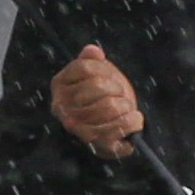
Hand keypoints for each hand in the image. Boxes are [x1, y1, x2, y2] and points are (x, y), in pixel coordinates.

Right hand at [50, 42, 142, 158]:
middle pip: (98, 86)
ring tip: (126, 108)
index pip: (84, 66)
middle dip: (117, 88)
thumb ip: (90, 60)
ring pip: (110, 106)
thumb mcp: (95, 73)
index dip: (104, 68)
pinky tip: (135, 118)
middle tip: (119, 95)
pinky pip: (120, 127)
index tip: (110, 76)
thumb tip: (93, 51)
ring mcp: (77, 127)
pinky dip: (133, 121)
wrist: (106, 128)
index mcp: (59, 85)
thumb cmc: (100, 96)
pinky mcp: (95, 143)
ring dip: (126, 105)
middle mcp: (62, 108)